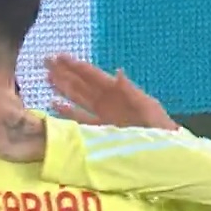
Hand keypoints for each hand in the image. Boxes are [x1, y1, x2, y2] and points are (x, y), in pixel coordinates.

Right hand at [45, 54, 178, 130]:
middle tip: (46, 61)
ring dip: (63, 88)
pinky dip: (67, 112)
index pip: (93, 76)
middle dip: (65, 73)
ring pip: (78, 99)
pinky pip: (79, 120)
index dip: (76, 66)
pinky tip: (54, 105)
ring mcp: (102, 117)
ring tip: (48, 77)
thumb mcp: (148, 109)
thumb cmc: (160, 130)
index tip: (59, 56)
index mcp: (118, 93)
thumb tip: (117, 72)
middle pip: (81, 84)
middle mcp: (107, 102)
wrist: (164, 154)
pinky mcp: (99, 132)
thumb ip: (131, 92)